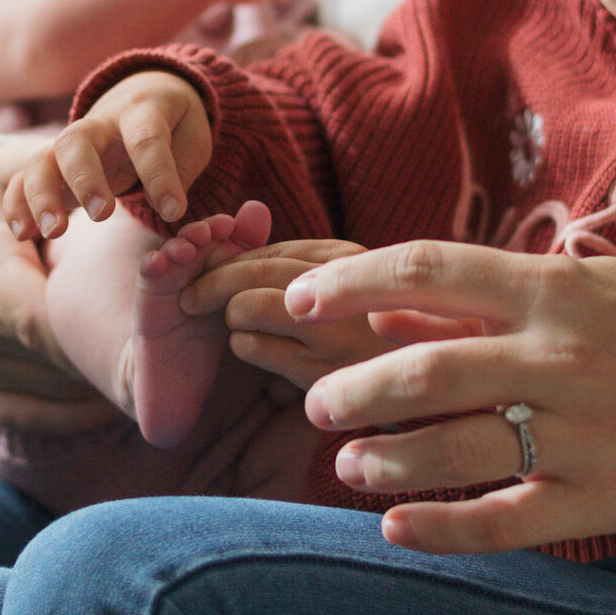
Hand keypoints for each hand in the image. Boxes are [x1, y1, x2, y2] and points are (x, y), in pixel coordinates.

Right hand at [0, 138, 117, 432]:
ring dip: (94, 381)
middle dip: (105, 357)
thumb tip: (121, 171)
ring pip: (46, 387)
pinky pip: (23, 413)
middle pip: (51, 359)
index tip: (141, 333)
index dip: (93, 333)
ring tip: (141, 371)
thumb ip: (56, 175)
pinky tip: (105, 397)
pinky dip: (68, 411)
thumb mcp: (7, 171)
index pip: (42, 319)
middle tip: (157, 357)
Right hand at [3, 70, 210, 239]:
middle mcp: (99, 124)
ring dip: (42, 196)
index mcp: (141, 110)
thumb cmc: (174, 124)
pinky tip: (22, 234)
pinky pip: (23, 177)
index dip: (160, 176)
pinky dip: (17, 204)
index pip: (146, 138)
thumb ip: (181, 169)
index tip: (174, 211)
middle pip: (77, 141)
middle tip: (102, 216)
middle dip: (84, 178)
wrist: (145, 94)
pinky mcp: (53, 163)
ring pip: (42, 159)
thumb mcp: (192, 138)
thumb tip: (166, 206)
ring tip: (54, 232)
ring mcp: (70, 143)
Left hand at [180, 238, 396, 388]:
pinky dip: (242, 346)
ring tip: (237, 325)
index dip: (228, 259)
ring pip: (247, 306)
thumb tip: (236, 229)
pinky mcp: (323, 375)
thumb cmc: (376, 332)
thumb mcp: (351, 283)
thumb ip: (299, 261)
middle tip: (189, 297)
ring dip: (230, 316)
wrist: (426, 385)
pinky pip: (255, 348)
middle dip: (211, 282)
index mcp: (350, 260)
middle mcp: (346, 289)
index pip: (269, 250)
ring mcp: (334, 333)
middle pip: (253, 272)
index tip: (206, 270)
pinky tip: (255, 350)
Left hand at [284, 242, 615, 553]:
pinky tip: (394, 528)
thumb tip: (375, 313)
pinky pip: (504, 523)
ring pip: (456, 452)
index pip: (427, 270)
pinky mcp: (600, 498)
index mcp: (551, 290)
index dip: (349, 283)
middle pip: (427, 374)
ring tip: (347, 465)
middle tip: (315, 404)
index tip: (296, 300)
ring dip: (383, 461)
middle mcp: (561, 357)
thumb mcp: (574, 288)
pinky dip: (439, 530)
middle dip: (353, 391)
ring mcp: (582, 432)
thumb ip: (476, 304)